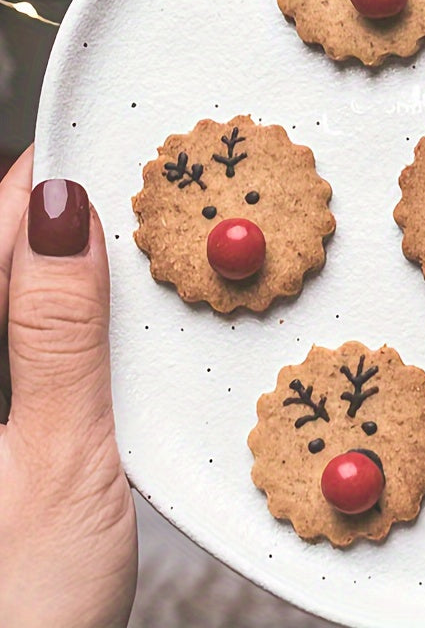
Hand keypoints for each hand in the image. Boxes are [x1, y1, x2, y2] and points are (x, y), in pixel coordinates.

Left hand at [0, 149, 136, 627]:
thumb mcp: (62, 460)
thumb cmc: (18, 610)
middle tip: (113, 188)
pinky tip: (84, 309)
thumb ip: (59, 333)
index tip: (91, 143)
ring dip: (46, 262)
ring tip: (105, 235)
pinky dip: (47, 311)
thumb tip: (67, 218)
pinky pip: (9, 341)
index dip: (34, 184)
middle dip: (44, 217)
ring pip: (1, 301)